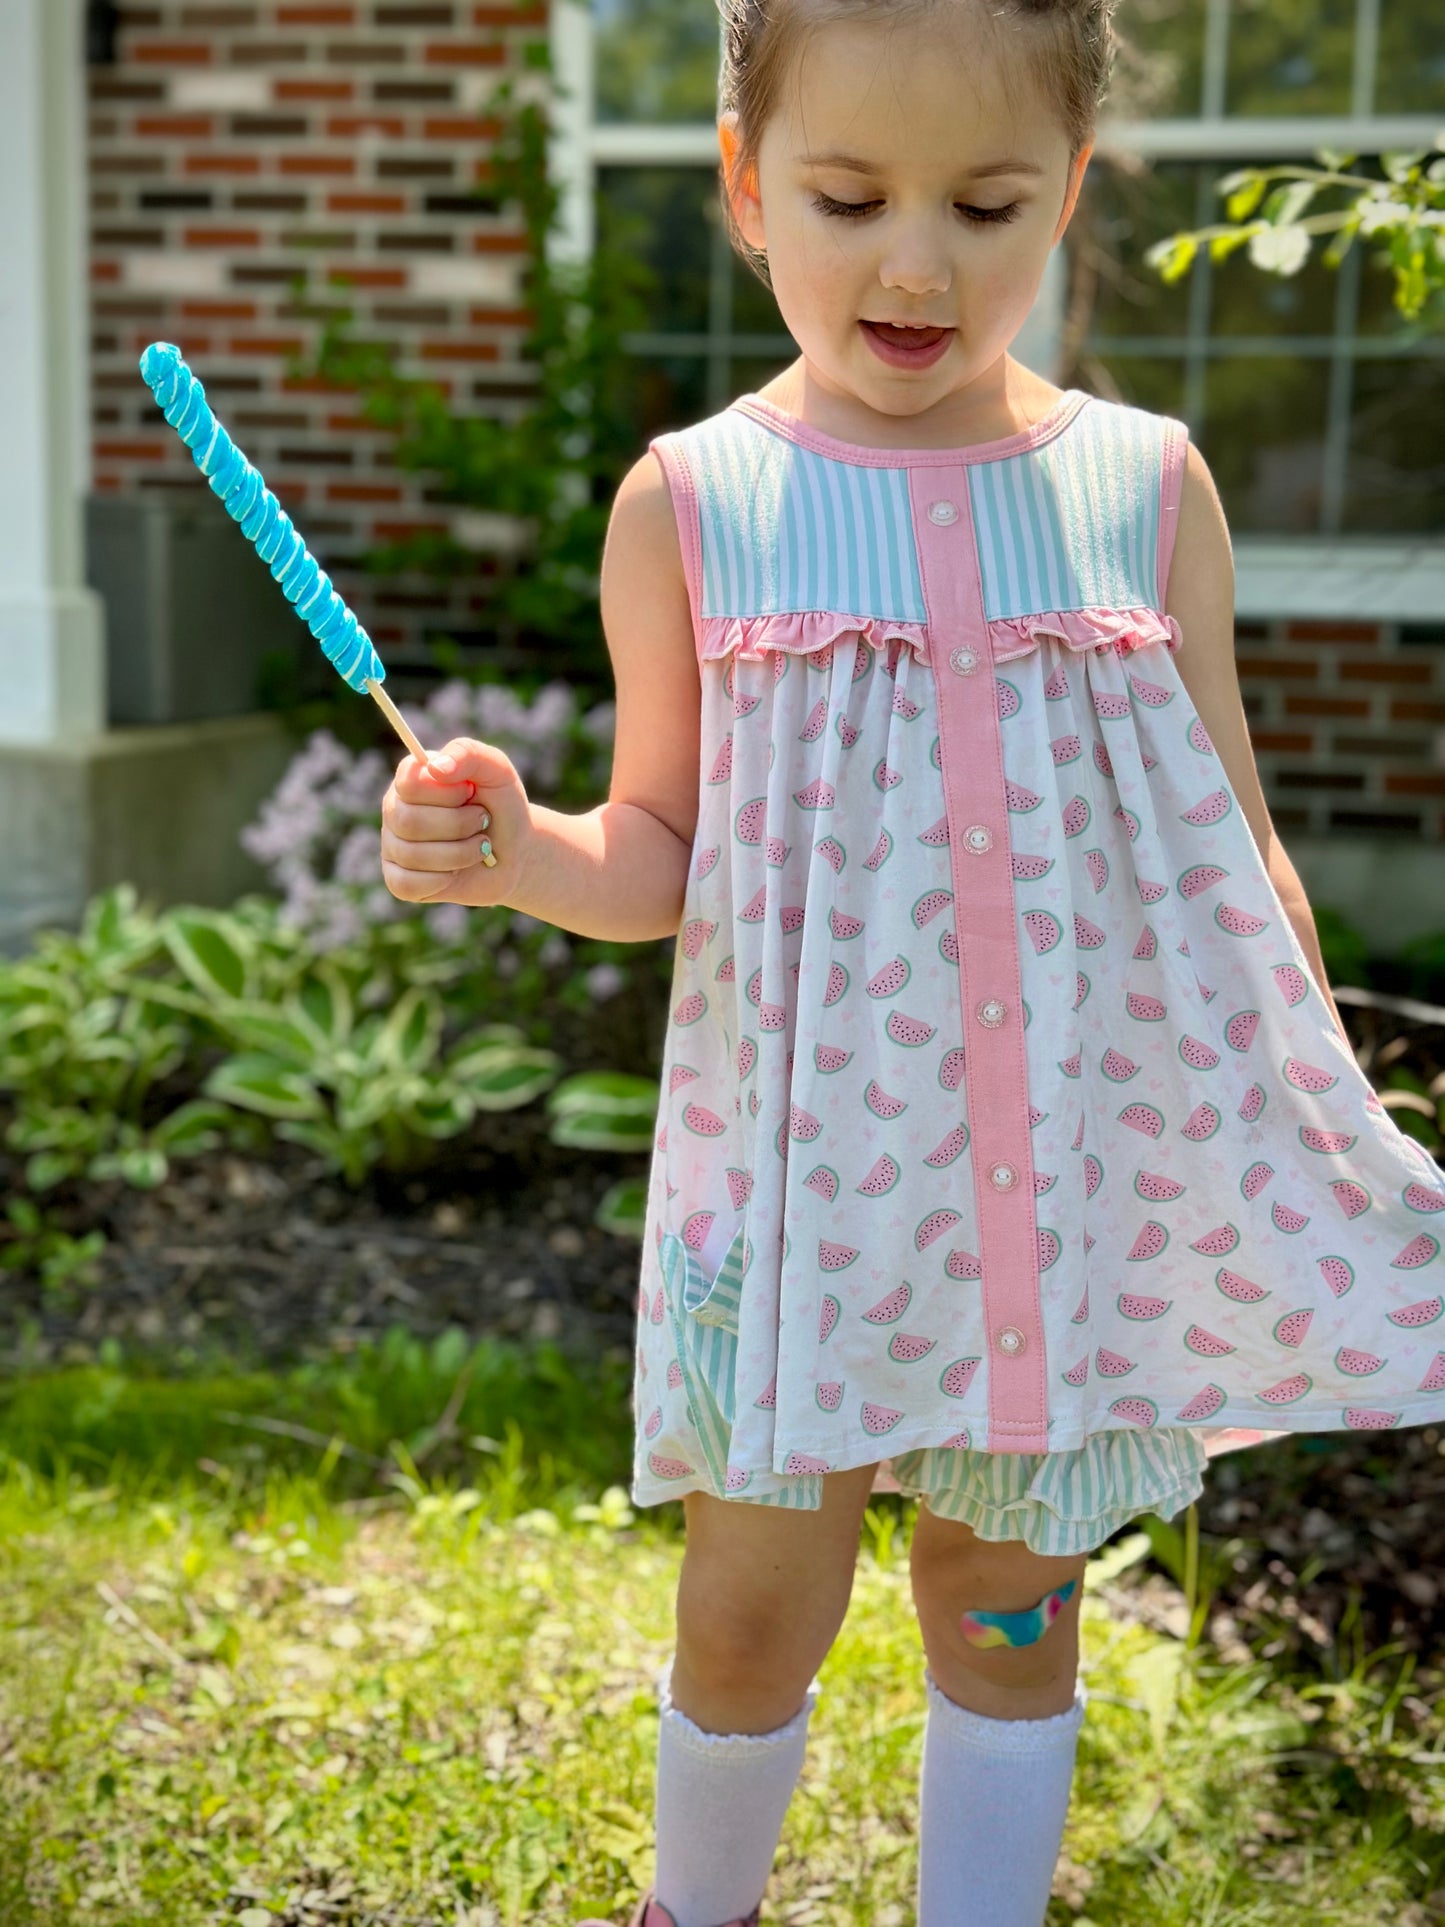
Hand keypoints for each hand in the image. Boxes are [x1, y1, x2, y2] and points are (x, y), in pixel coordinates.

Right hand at [380, 736, 531, 908]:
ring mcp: (393, 845)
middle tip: (482, 822)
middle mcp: (395, 809)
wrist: (516, 853)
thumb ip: (468, 754)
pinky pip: (408, 884)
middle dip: (460, 826)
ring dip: (460, 854)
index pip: (410, 784)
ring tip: (478, 846)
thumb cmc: (502, 808)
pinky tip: (456, 871)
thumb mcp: (497, 771)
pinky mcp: (399, 880)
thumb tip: (436, 768)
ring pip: (412, 855)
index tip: (470, 793)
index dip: (448, 794)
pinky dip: (443, 880)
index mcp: (411, 778)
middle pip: (409, 822)